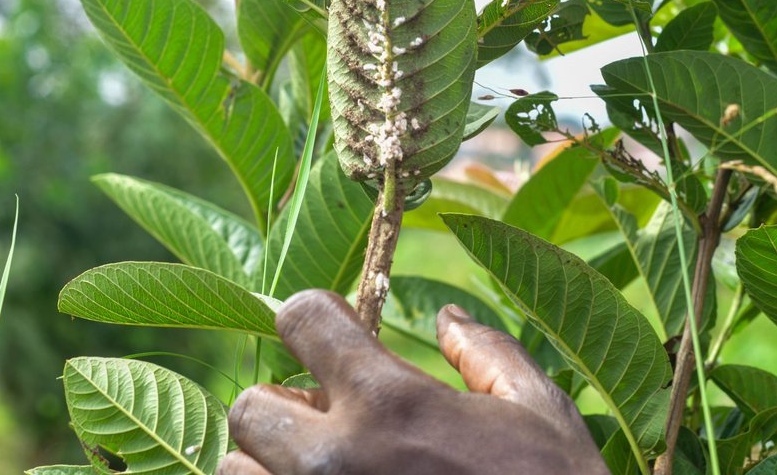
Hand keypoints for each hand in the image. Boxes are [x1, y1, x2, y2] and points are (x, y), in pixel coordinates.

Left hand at [217, 290, 607, 474]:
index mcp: (389, 400)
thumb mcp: (538, 411)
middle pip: (250, 404)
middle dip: (285, 404)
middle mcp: (336, 458)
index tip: (336, 336)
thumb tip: (448, 318)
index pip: (302, 318)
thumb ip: (486, 353)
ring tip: (328, 469)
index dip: (317, 317)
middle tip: (333, 420)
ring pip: (238, 471)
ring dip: (270, 464)